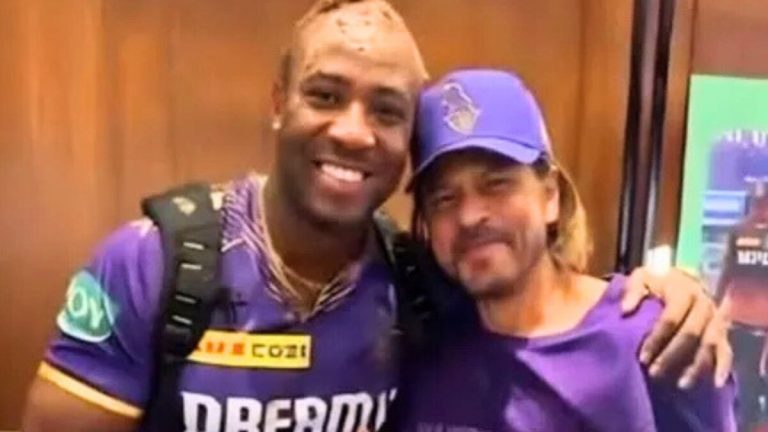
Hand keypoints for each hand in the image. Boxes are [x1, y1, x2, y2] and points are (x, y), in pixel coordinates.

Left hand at [621, 267, 731, 388]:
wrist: (682, 280)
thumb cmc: (658, 283)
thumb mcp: (642, 278)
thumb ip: (633, 290)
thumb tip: (625, 309)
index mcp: (684, 290)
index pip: (670, 317)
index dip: (657, 338)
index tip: (642, 357)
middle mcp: (704, 304)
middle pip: (690, 334)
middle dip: (672, 355)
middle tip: (654, 373)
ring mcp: (716, 318)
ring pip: (709, 345)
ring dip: (696, 366)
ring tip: (680, 384)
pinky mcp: (723, 331)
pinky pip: (726, 350)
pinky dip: (723, 367)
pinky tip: (715, 383)